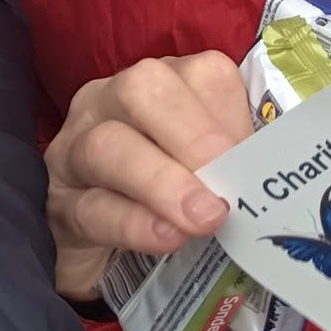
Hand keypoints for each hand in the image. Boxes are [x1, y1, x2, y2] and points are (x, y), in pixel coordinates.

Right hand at [46, 52, 253, 300]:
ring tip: (203, 218)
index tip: (258, 162)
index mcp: (160, 87)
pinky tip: (167, 238)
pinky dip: (134, 223)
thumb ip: (234, 165)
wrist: (99, 258)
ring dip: (163, 182)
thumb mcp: (204, 175)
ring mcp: (74, 150)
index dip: (231, 114)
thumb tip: (274, 177)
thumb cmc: (164, 204)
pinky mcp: (56, 206)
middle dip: (194, 135)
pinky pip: (90, 207)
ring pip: (109, 145)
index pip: (199, 73)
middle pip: (144, 89)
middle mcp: (110, 103)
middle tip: (227, 188)